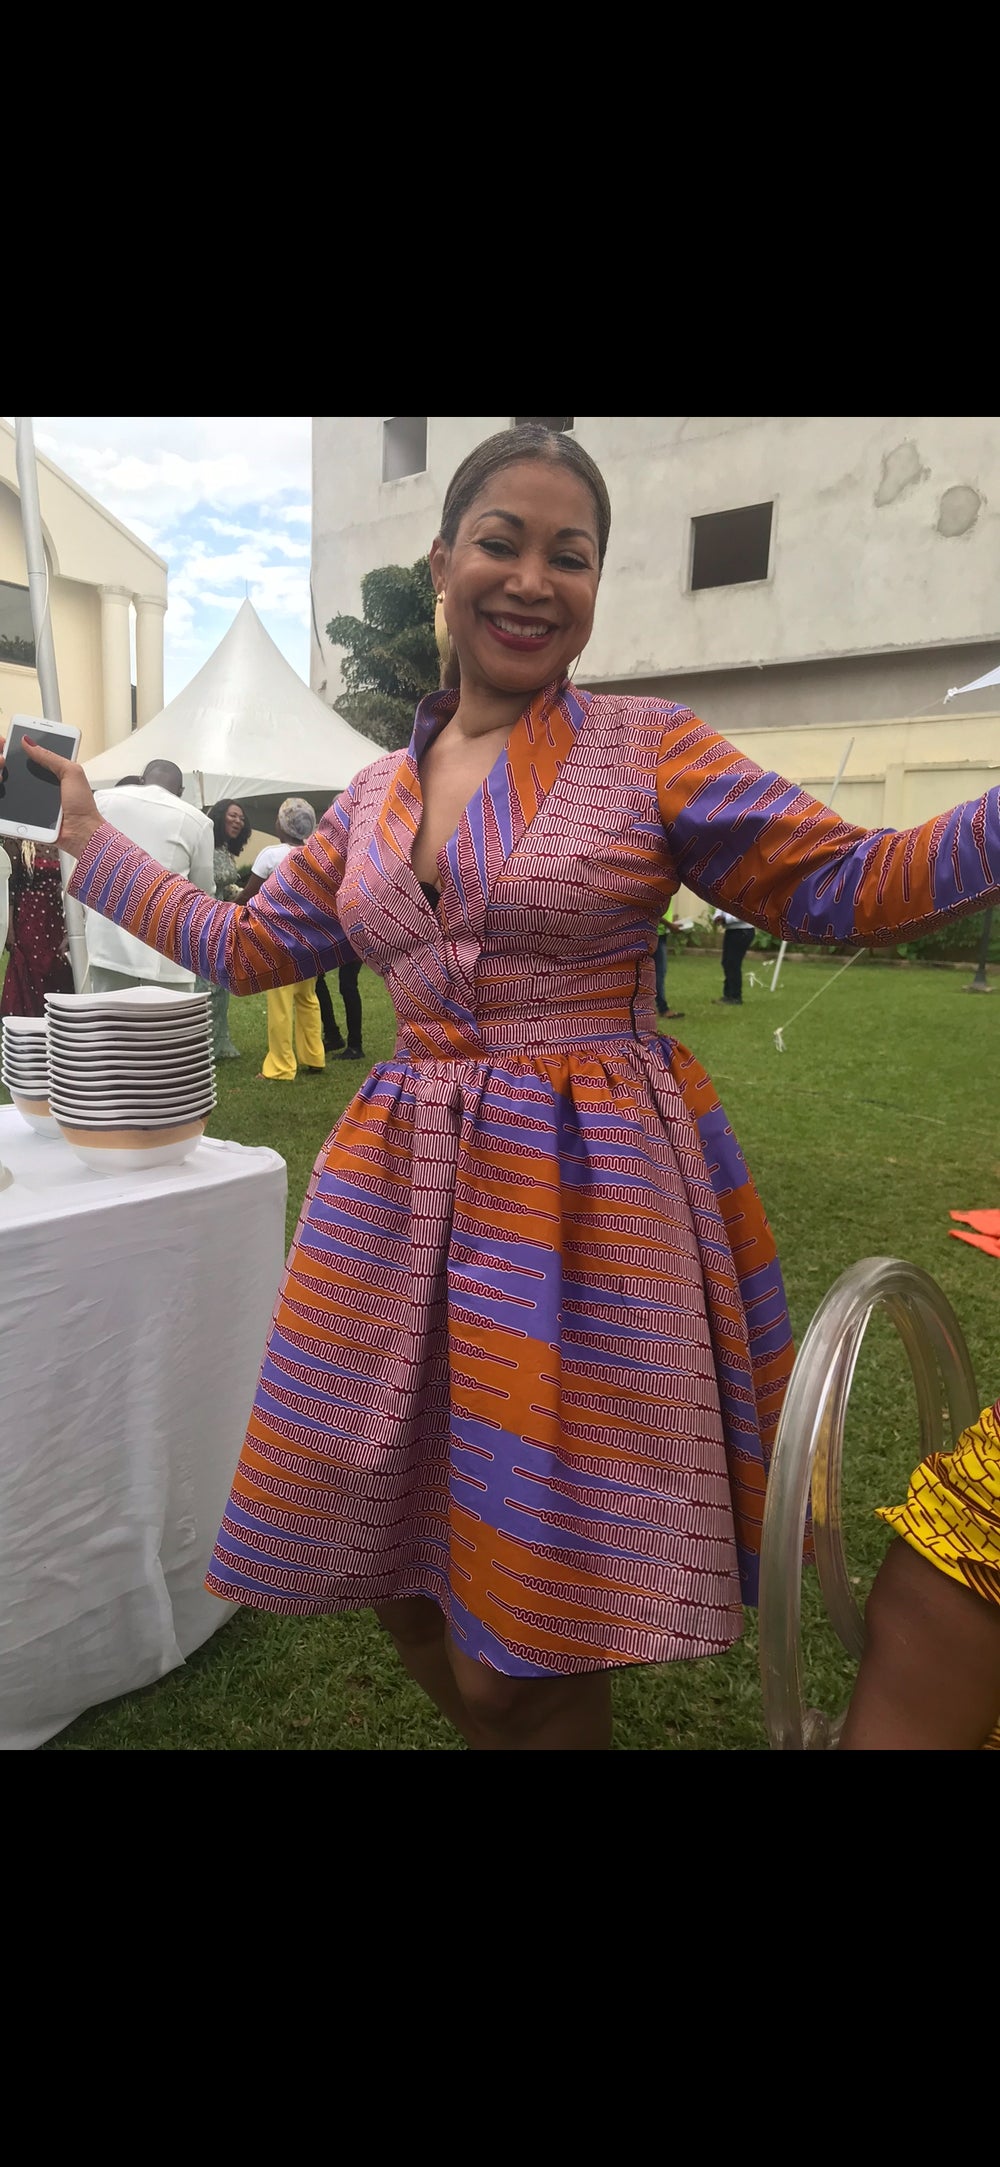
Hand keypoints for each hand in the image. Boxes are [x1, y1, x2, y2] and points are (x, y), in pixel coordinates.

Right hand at [2, 734, 102, 859]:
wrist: (81, 832)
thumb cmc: (82, 804)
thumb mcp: (71, 772)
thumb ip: (50, 757)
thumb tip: (28, 742)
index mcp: (52, 771)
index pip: (30, 755)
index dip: (17, 749)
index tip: (6, 743)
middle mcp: (40, 783)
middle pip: (16, 769)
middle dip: (5, 762)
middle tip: (2, 759)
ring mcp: (32, 799)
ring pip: (10, 786)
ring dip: (4, 780)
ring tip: (2, 775)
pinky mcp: (26, 814)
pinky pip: (11, 805)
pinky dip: (5, 799)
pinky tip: (2, 789)